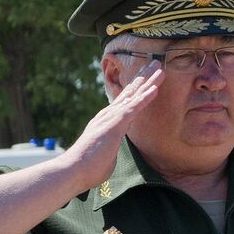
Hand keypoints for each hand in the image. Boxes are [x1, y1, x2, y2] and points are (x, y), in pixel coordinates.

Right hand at [64, 64, 163, 189]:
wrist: (73, 170)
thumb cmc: (87, 169)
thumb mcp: (105, 155)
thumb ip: (110, 150)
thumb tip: (111, 155)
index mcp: (106, 121)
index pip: (125, 101)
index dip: (136, 89)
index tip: (146, 77)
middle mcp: (109, 115)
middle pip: (130, 92)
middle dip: (144, 77)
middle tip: (155, 63)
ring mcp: (112, 118)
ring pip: (134, 95)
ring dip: (148, 81)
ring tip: (160, 68)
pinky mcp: (115, 124)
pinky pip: (134, 108)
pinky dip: (145, 98)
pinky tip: (155, 88)